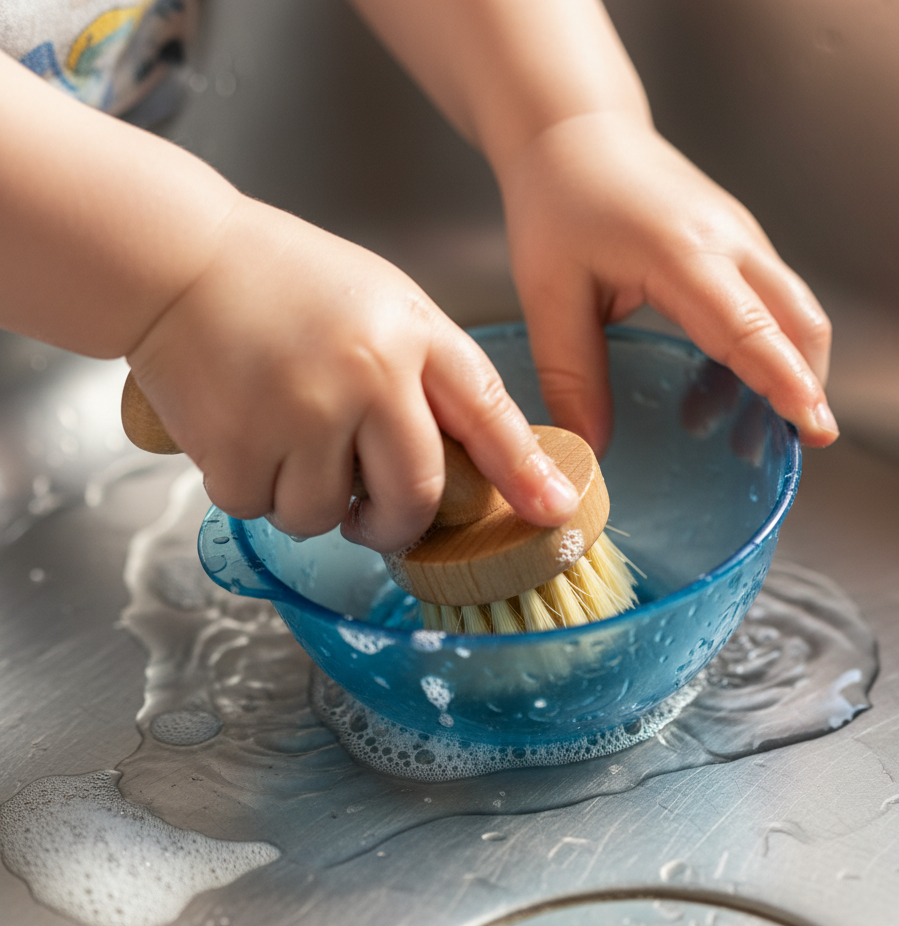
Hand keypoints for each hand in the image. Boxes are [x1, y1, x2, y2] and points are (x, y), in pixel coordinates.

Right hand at [127, 197, 578, 550]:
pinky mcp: (238, 445)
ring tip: (285, 444)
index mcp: (411, 335)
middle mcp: (369, 375)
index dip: (524, 471)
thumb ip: (426, 374)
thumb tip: (464, 457)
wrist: (177, 260)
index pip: (487, 413)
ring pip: (327, 516)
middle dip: (397, 525)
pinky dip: (252, 489)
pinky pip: (260, 509)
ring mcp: (303, 413)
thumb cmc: (284, 282)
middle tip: (375, 520)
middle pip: (416, 496)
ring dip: (309, 501)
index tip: (554, 512)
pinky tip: (243, 437)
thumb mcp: (381, 305)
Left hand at [499, 112, 837, 455]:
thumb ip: (572, 375)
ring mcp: (741, 239)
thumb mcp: (549, 294)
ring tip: (745, 437)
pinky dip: (763, 352)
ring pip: (793, 313)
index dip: (783, 379)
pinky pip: (770, 305)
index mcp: (683, 252)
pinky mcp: (736, 246)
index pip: (749, 325)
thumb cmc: (559, 202)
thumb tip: (590, 448)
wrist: (576, 132)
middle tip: (796, 447)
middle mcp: (729, 241)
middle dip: (806, 385)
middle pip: (799, 320)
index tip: (814, 424)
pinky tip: (720, 395)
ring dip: (784, 373)